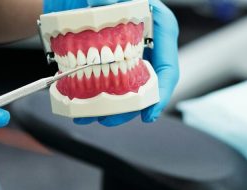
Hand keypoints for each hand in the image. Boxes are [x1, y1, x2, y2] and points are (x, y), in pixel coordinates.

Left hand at [44, 0, 180, 125]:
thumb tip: (106, 3)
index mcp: (157, 23)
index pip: (167, 65)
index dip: (160, 93)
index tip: (148, 113)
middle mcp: (146, 41)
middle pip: (145, 83)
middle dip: (128, 106)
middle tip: (108, 119)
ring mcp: (127, 52)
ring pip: (124, 86)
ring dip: (108, 105)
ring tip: (88, 116)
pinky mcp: (108, 58)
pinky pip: (105, 80)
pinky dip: (93, 94)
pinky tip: (79, 103)